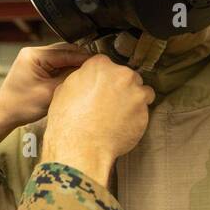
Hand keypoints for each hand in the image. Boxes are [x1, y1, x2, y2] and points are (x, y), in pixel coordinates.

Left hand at [0, 43, 89, 152]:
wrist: (4, 114)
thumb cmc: (21, 106)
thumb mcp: (50, 93)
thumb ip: (69, 78)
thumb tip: (86, 70)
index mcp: (34, 55)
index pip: (65, 52)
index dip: (84, 58)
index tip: (98, 63)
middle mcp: (33, 52)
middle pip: (64, 51)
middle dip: (80, 60)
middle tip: (96, 68)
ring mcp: (33, 59)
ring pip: (61, 57)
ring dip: (73, 64)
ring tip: (87, 73)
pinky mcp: (36, 66)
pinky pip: (55, 64)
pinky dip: (65, 69)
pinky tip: (74, 77)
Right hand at [40, 55, 152, 184]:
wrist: (81, 146)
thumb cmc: (69, 122)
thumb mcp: (64, 90)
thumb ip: (81, 79)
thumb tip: (85, 81)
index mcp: (99, 65)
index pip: (105, 64)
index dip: (103, 77)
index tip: (103, 86)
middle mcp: (121, 74)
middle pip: (126, 76)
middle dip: (120, 87)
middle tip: (110, 102)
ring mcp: (135, 92)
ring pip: (141, 90)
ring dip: (133, 99)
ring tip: (120, 114)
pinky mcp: (145, 110)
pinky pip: (145, 109)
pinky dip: (138, 115)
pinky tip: (124, 123)